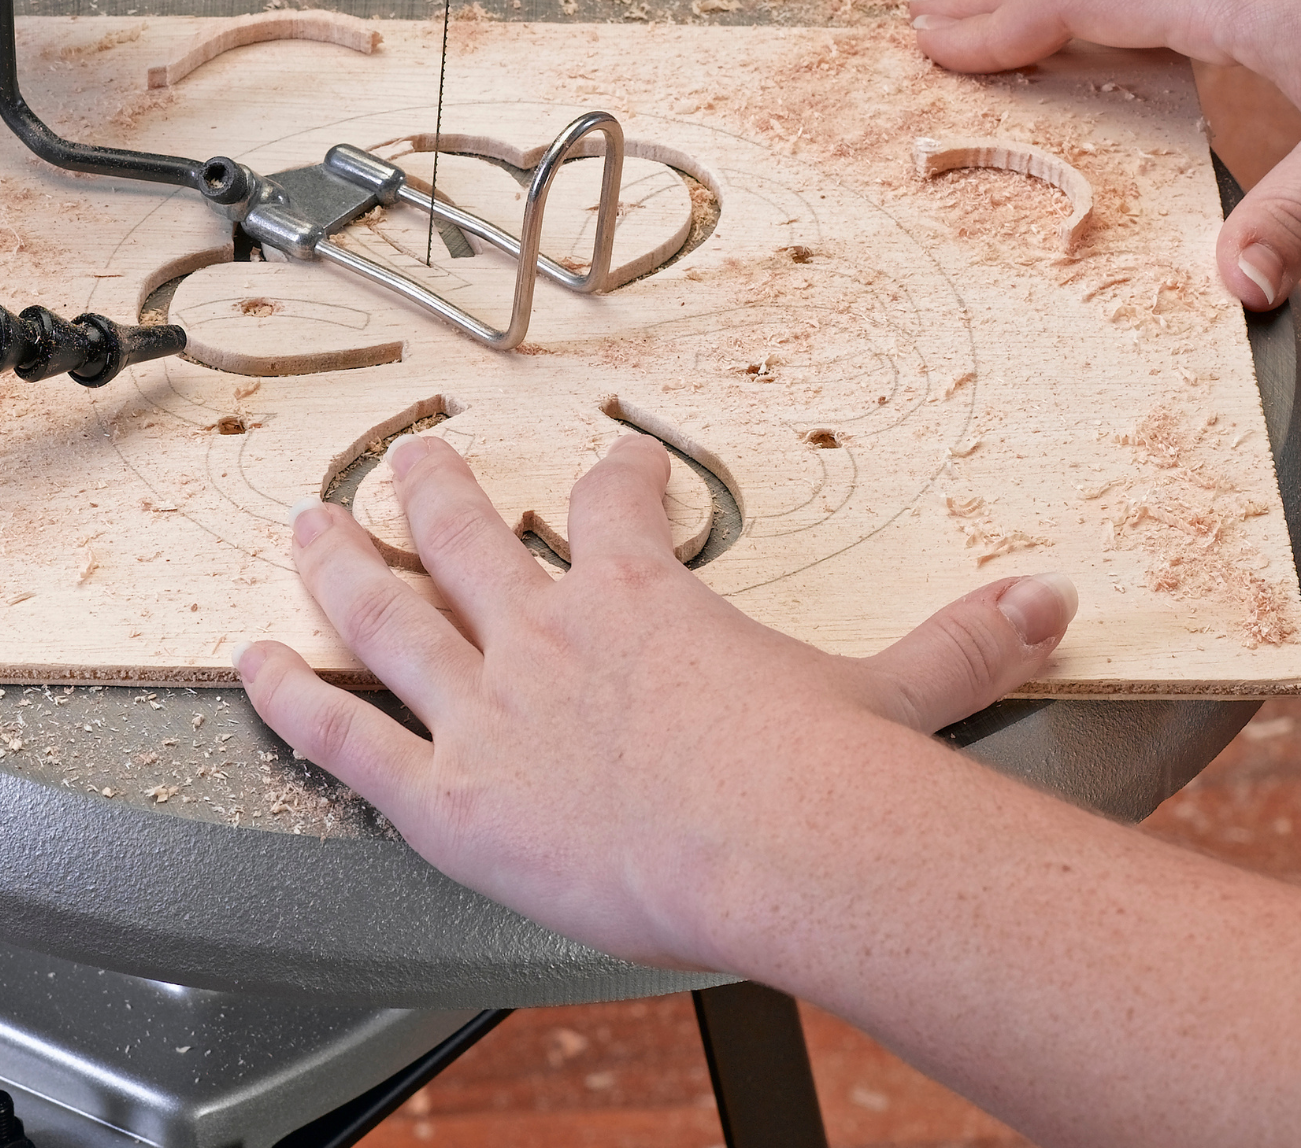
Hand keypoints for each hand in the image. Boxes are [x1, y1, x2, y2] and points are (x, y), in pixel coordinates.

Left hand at [235, 431, 1076, 970]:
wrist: (771, 844)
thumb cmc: (823, 780)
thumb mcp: (904, 694)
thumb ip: (969, 639)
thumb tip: (1055, 594)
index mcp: (642, 594)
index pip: (613, 504)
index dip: (608, 475)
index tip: (610, 463)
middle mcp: (547, 628)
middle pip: (467, 532)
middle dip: (431, 486)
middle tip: (407, 455)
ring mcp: (485, 703)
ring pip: (386, 609)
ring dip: (340, 558)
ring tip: (304, 521)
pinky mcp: (442, 790)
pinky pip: (343, 733)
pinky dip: (287, 697)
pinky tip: (245, 664)